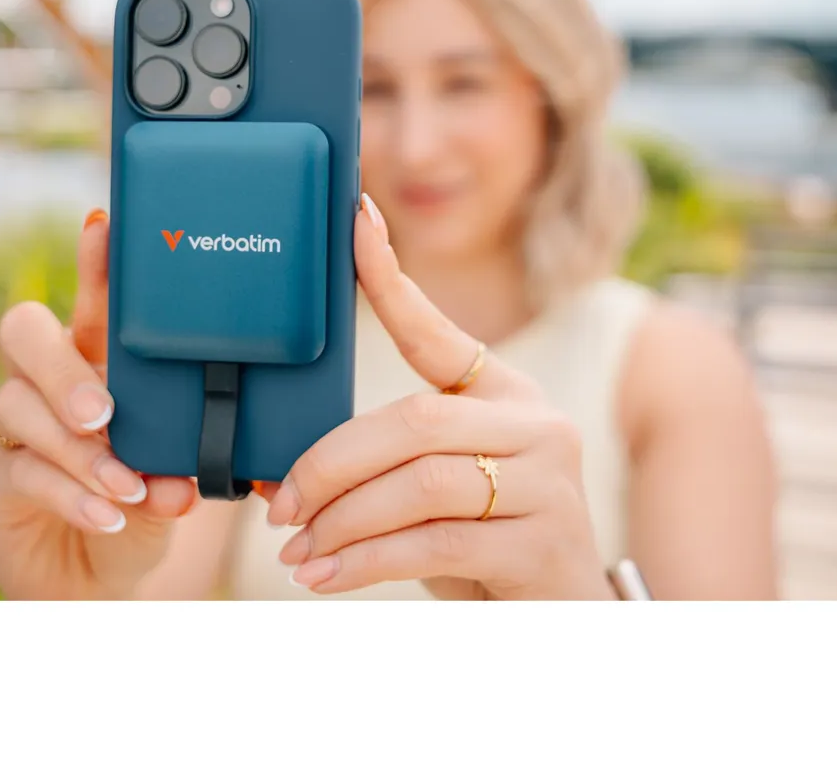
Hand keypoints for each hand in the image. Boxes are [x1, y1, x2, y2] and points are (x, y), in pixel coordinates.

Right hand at [0, 211, 197, 599]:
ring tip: (126, 486)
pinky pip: (24, 472)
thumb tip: (185, 481)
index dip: (93, 265)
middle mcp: (52, 379)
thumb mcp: (171, 480)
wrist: (99, 576)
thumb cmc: (142, 506)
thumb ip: (177, 471)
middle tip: (103, 411)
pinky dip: (70, 495)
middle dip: (62, 367)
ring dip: (77, 450)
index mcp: (99, 359)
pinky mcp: (3, 475)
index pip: (93, 302)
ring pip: (18, 406)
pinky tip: (108, 515)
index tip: (105, 227)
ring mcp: (20, 425)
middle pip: (24, 333)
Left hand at [264, 195, 614, 600]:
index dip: (391, 276)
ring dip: (344, 518)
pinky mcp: (546, 542)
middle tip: (279, 504)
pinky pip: (436, 540)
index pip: (438, 330)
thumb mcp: (429, 493)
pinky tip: (325, 578)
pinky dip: (366, 560)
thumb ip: (379, 467)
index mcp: (504, 395)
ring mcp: (551, 481)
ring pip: (422, 480)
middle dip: (331, 461)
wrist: (558, 618)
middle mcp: (537, 423)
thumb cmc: (483, 544)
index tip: (355, 218)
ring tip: (297, 549)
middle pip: (414, 419)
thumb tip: (279, 472)